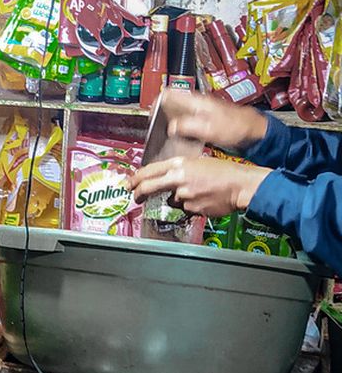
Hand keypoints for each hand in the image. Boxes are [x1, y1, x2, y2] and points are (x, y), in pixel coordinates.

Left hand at [129, 156, 271, 217]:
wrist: (242, 185)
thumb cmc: (224, 172)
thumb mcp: (198, 163)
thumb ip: (179, 169)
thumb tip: (164, 177)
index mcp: (179, 164)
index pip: (149, 171)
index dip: (135, 178)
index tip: (129, 183)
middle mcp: (178, 178)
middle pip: (149, 187)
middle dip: (138, 194)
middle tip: (135, 198)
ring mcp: (184, 195)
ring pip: (171, 200)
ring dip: (178, 199)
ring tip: (197, 193)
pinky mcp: (192, 208)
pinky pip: (185, 209)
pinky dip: (191, 206)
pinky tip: (204, 200)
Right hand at [158, 89, 268, 151]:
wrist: (255, 132)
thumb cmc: (237, 127)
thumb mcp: (209, 128)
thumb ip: (187, 126)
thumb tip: (170, 127)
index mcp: (196, 101)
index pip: (169, 92)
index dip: (156, 102)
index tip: (151, 115)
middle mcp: (196, 104)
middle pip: (171, 105)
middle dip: (161, 117)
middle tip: (157, 130)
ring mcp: (201, 112)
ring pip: (178, 115)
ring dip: (171, 125)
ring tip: (167, 137)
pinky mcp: (205, 121)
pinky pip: (186, 124)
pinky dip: (181, 131)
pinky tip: (182, 140)